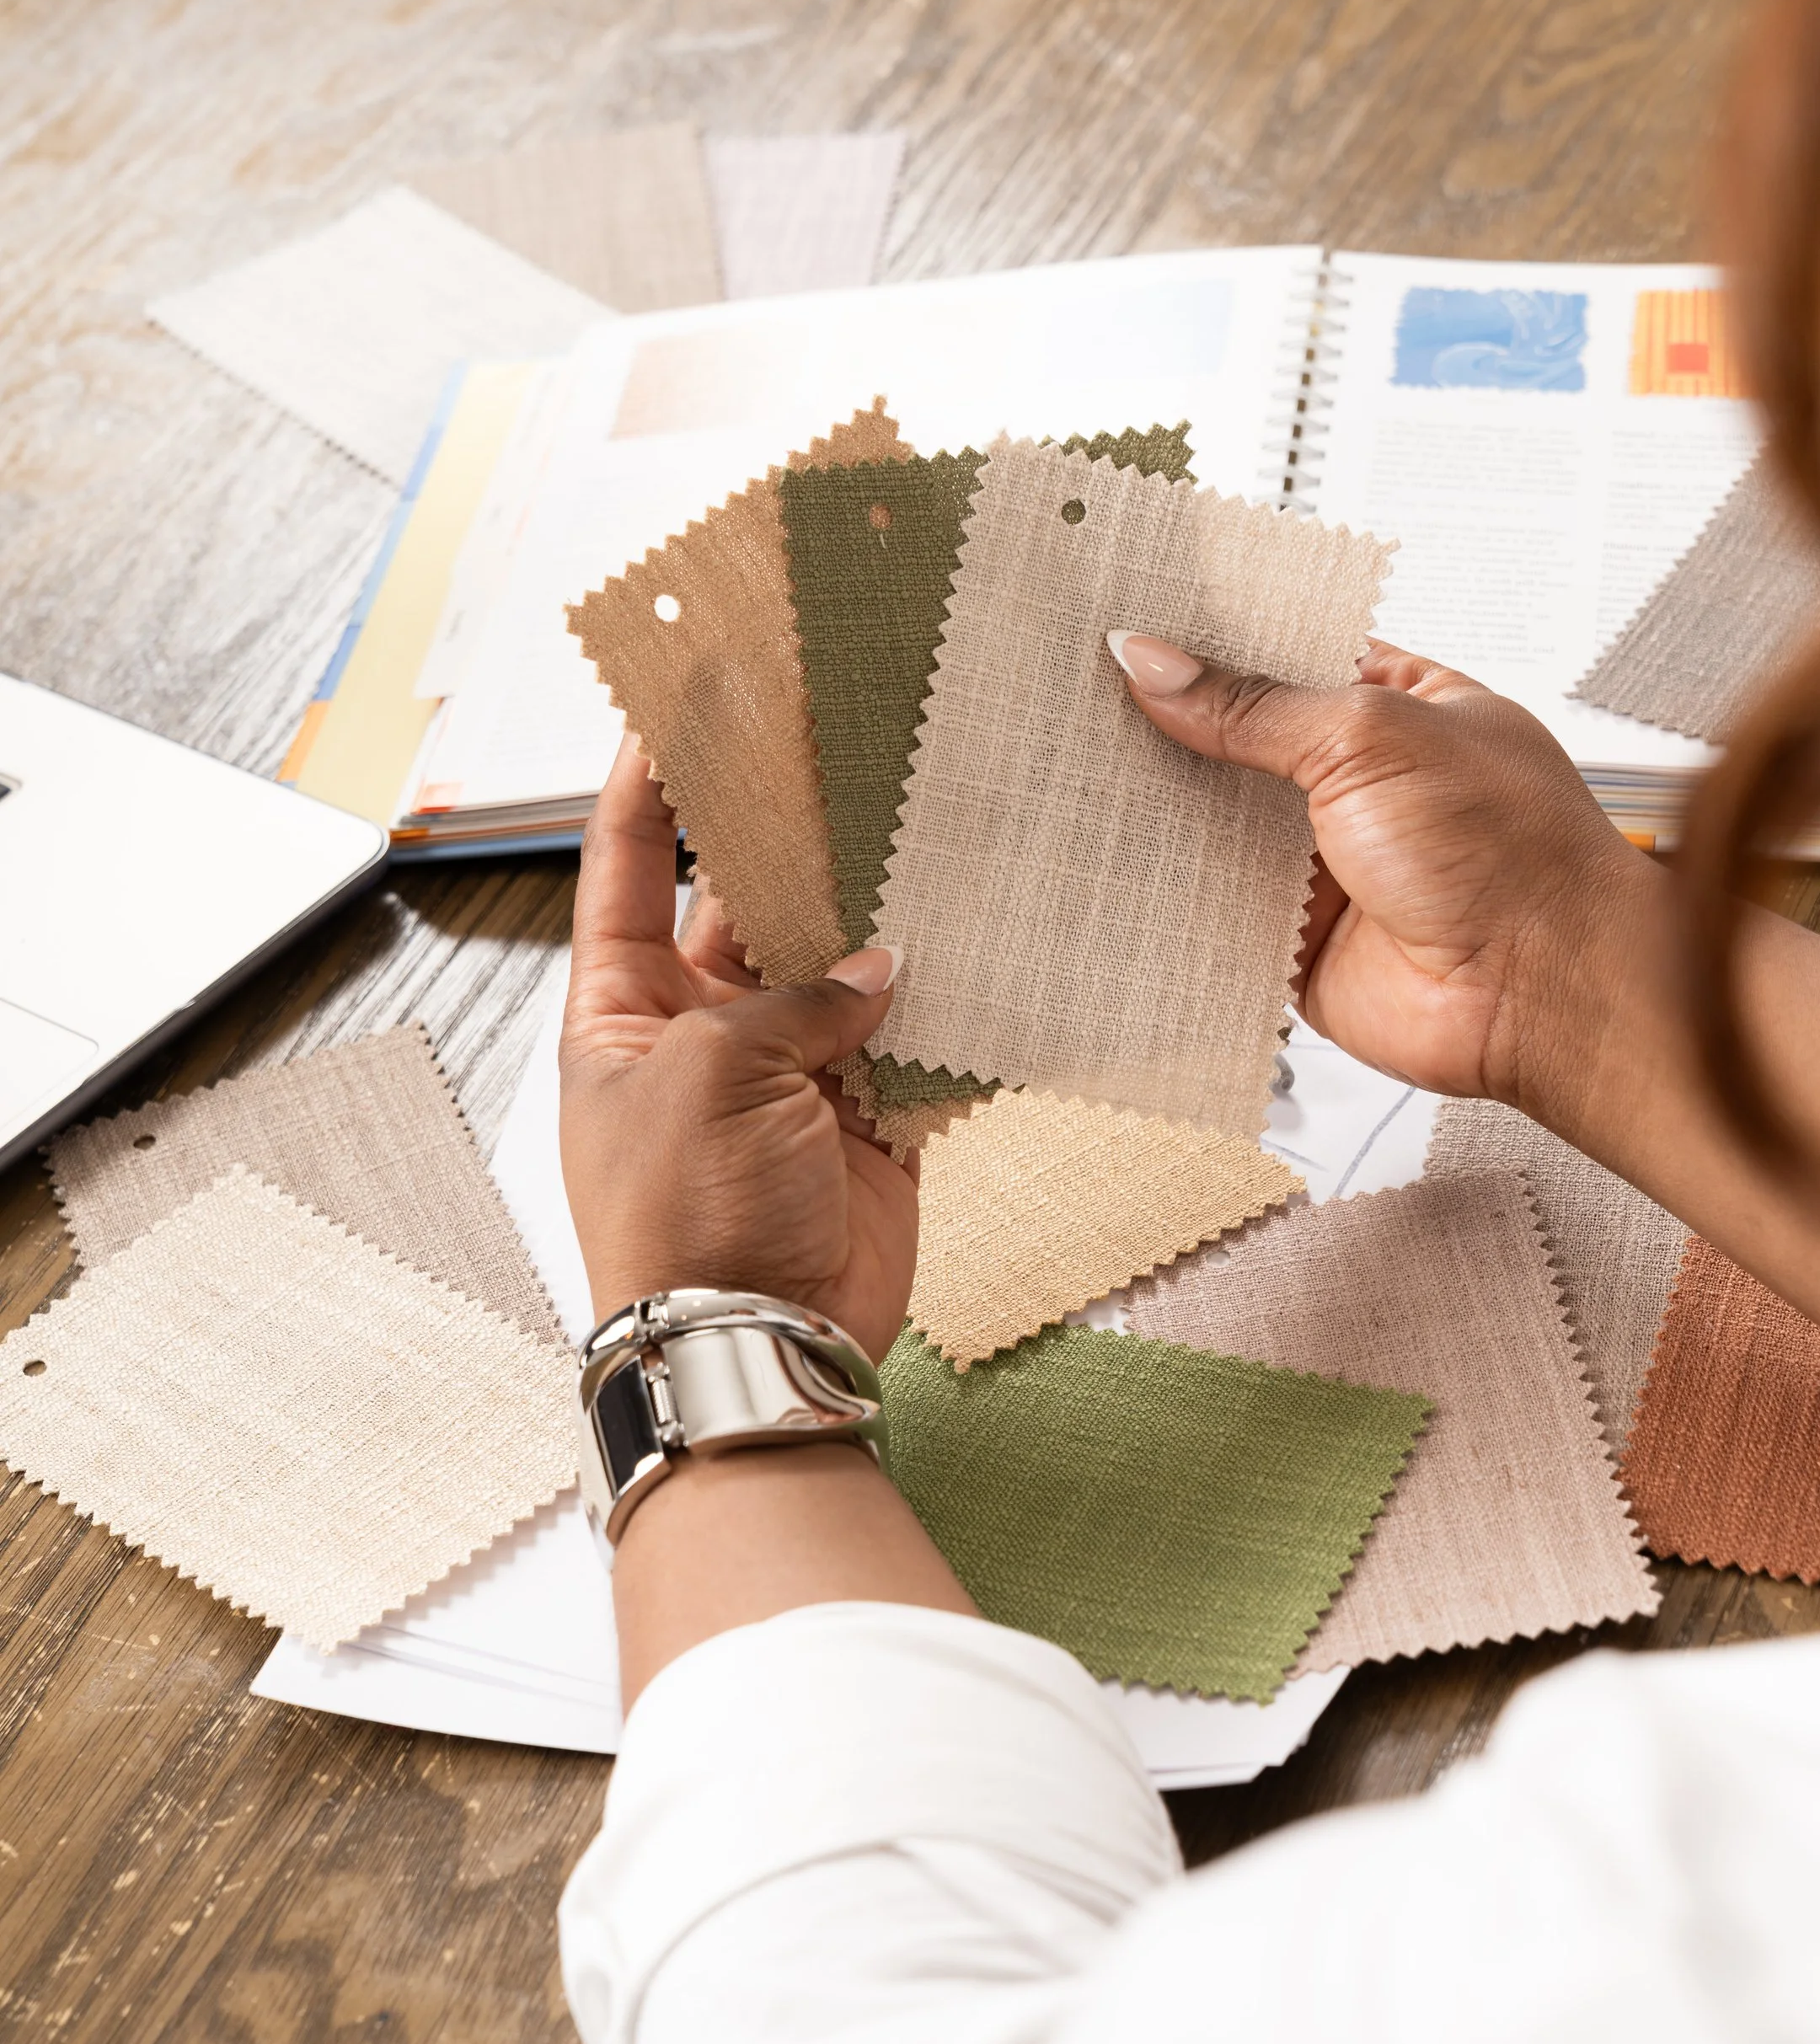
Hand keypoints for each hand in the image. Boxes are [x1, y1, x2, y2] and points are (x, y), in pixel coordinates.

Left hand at [559, 738, 918, 1359]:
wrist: (759, 1345)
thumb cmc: (689, 1218)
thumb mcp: (710, 1073)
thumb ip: (791, 999)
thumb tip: (874, 967)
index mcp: (622, 1011)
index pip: (628, 865)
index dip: (650, 782)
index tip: (675, 698)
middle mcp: (703, 1031)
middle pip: (744, 899)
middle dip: (785, 829)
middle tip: (832, 735)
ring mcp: (788, 1074)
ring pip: (836, 961)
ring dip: (874, 906)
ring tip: (917, 814)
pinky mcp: (864, 1118)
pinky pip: (905, 1036)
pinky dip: (939, 997)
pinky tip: (973, 928)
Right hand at [1108, 632, 1661, 1113]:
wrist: (1542, 993)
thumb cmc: (1514, 855)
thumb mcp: (1373, 739)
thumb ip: (1257, 705)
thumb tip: (1158, 664)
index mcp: (1401, 706)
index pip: (1288, 654)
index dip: (1214, 640)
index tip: (1133, 623)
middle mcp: (1364, 783)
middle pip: (1242, 743)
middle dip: (1172, 728)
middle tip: (1081, 696)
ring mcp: (1331, 864)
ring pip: (1219, 828)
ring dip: (1161, 811)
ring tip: (1072, 770)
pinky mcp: (1301, 942)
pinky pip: (1217, 913)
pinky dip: (1171, 896)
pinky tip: (1111, 865)